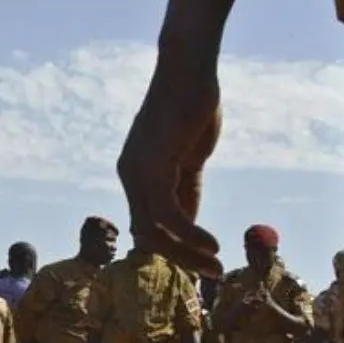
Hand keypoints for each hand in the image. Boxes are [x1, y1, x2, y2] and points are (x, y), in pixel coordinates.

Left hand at [116, 56, 222, 278]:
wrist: (189, 70)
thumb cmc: (193, 106)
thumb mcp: (189, 157)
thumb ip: (186, 189)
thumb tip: (189, 226)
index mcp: (136, 174)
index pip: (147, 225)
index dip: (173, 248)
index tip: (203, 262)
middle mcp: (129, 176)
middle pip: (147, 235)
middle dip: (180, 258)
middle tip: (212, 272)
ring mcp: (136, 172)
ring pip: (154, 231)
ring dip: (186, 253)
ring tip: (215, 264)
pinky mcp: (152, 167)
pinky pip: (167, 215)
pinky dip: (189, 235)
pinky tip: (212, 245)